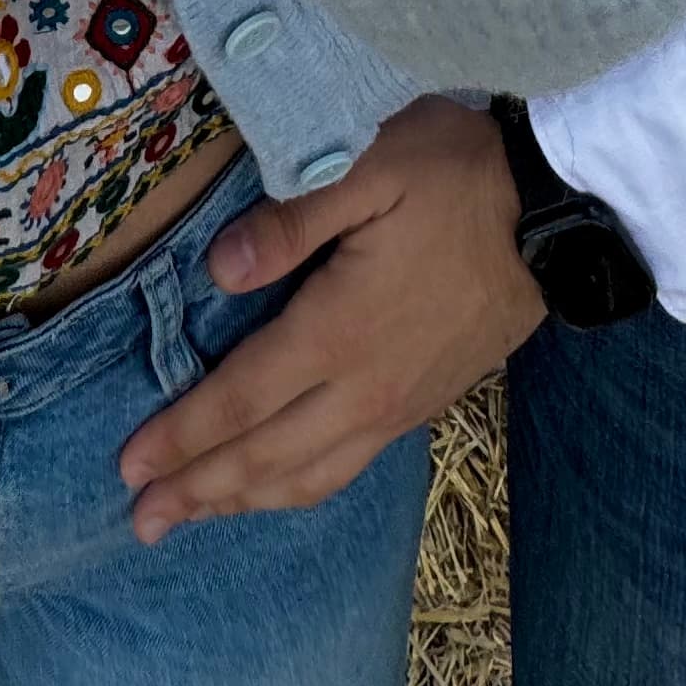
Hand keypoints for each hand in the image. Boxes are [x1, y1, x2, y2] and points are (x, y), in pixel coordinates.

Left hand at [116, 100, 542, 542]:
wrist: (556, 211)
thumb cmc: (455, 173)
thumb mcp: (370, 165)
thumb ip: (291, 217)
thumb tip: (219, 271)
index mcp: (340, 330)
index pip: (243, 399)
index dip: (183, 435)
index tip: (129, 465)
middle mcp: (365, 386)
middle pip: (266, 457)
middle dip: (198, 490)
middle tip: (141, 521)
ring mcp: (398, 404)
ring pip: (309, 475)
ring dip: (245, 501)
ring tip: (193, 518)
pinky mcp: (424, 404)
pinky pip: (347, 467)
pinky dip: (298, 486)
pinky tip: (277, 485)